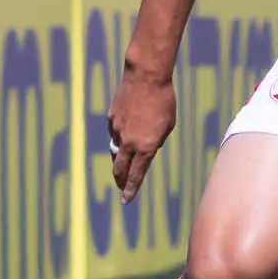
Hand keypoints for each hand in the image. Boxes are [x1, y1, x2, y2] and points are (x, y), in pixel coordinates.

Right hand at [108, 65, 175, 202]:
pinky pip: (114, 133)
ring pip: (115, 150)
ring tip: (123, 163)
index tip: (126, 201)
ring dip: (120, 158)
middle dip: (120, 181)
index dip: (131, 189)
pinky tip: (125, 131)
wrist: (146, 78)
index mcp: (146, 147)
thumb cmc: (164, 101)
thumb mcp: (167, 126)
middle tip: (121, 188)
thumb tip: (144, 149)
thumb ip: (155, 141)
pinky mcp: (110, 118)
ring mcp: (116, 130)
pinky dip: (119, 136)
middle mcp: (128, 142)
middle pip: (120, 168)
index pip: (136, 175)